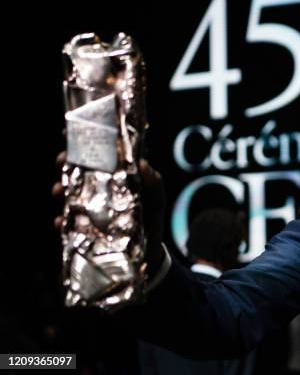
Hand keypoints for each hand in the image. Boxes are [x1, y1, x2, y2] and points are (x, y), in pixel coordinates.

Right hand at [52, 152, 166, 275]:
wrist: (148, 249)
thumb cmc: (150, 217)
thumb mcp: (156, 197)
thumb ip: (153, 182)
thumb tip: (144, 165)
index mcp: (113, 176)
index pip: (96, 155)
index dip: (81, 142)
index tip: (69, 133)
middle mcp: (97, 188)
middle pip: (75, 170)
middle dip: (64, 163)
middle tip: (61, 161)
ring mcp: (87, 207)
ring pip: (66, 193)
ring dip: (60, 189)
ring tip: (59, 191)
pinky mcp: (81, 227)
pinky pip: (65, 222)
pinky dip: (60, 221)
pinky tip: (60, 221)